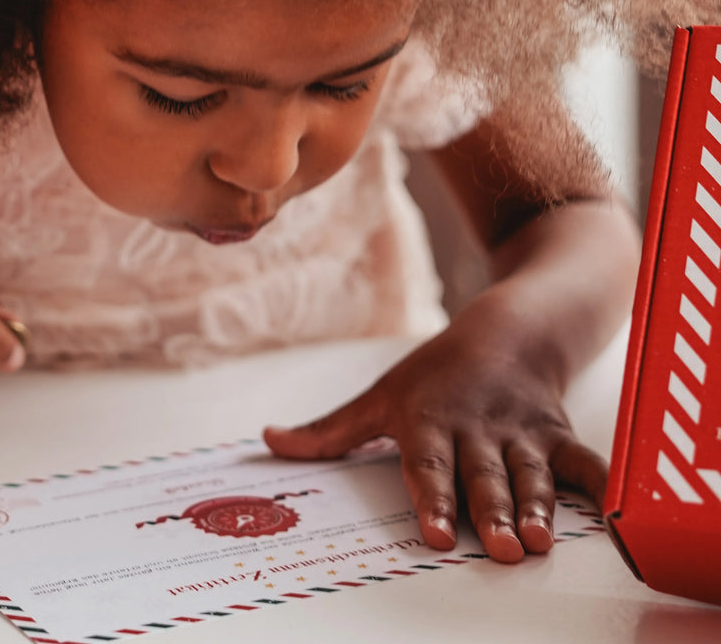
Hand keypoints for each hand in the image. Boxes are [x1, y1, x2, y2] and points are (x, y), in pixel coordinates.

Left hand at [262, 303, 607, 562]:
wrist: (506, 331)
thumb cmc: (434, 373)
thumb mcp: (379, 396)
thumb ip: (329, 430)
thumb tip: (269, 442)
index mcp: (429, 422)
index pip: (428, 466)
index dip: (431, 498)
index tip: (433, 533)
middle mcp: (476, 429)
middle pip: (483, 476)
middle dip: (491, 512)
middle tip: (500, 549)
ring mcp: (521, 433)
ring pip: (530, 473)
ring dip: (538, 507)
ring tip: (540, 542)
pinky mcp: (558, 434)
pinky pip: (584, 461)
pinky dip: (600, 484)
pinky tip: (612, 515)